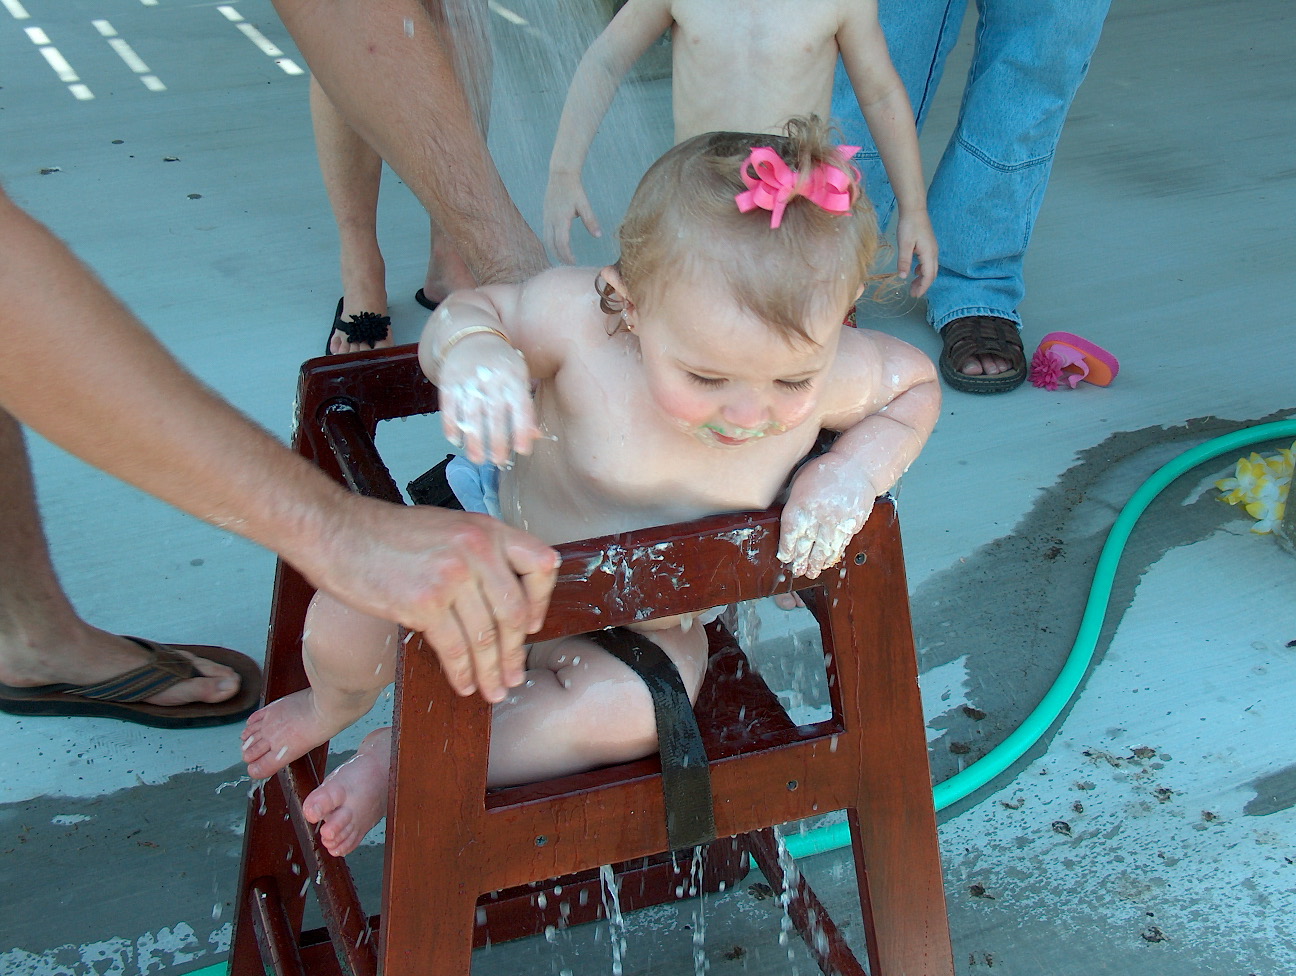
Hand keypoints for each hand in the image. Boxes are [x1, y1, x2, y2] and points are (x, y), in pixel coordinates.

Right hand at [305, 496, 558, 702]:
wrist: (336, 531)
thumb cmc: (386, 534)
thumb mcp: (448, 528)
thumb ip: (479, 554)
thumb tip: (501, 598)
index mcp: (488, 529)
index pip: (541, 566)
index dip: (541, 602)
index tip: (531, 627)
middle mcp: (477, 549)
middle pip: (513, 612)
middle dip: (514, 653)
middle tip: (513, 677)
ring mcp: (452, 575)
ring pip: (485, 636)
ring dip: (490, 671)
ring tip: (492, 691)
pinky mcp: (424, 602)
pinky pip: (454, 647)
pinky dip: (462, 672)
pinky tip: (464, 684)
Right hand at [439, 333, 540, 466]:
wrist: (471, 337)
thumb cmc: (501, 363)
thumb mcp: (519, 377)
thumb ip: (526, 407)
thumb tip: (536, 436)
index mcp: (513, 376)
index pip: (520, 405)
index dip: (522, 428)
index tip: (523, 450)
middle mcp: (491, 378)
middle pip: (494, 413)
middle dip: (497, 440)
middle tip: (499, 460)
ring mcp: (468, 379)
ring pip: (471, 413)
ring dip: (473, 439)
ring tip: (477, 458)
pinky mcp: (449, 382)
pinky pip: (448, 406)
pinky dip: (450, 425)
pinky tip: (455, 441)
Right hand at [543, 171, 601, 264]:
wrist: (561, 176)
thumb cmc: (574, 190)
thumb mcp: (584, 204)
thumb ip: (591, 220)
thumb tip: (598, 235)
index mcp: (560, 219)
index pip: (561, 243)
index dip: (567, 255)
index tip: (574, 262)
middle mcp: (550, 220)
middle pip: (552, 244)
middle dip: (560, 256)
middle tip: (570, 264)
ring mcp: (546, 218)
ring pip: (546, 240)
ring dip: (554, 251)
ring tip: (563, 258)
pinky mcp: (545, 216)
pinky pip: (545, 234)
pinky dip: (551, 243)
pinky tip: (558, 246)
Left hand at [777, 453, 875, 579]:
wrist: (856, 467)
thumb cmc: (824, 472)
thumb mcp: (800, 482)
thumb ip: (793, 503)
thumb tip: (785, 524)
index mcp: (801, 504)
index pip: (791, 532)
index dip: (787, 548)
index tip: (785, 557)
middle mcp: (818, 515)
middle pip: (807, 544)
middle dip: (801, 560)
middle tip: (797, 571)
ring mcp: (836, 521)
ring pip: (824, 549)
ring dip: (817, 563)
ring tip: (812, 572)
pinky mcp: (852, 524)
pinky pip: (840, 544)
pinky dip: (833, 555)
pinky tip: (827, 562)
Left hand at [895, 208, 937, 297]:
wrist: (914, 209)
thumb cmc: (909, 225)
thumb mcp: (904, 244)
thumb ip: (904, 261)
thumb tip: (903, 277)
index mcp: (929, 254)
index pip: (929, 276)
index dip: (923, 287)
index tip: (915, 295)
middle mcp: (933, 253)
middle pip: (931, 274)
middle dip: (923, 285)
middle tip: (912, 294)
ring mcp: (932, 248)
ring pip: (930, 268)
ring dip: (922, 278)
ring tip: (912, 285)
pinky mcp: (929, 245)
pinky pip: (928, 262)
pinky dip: (922, 270)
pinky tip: (914, 271)